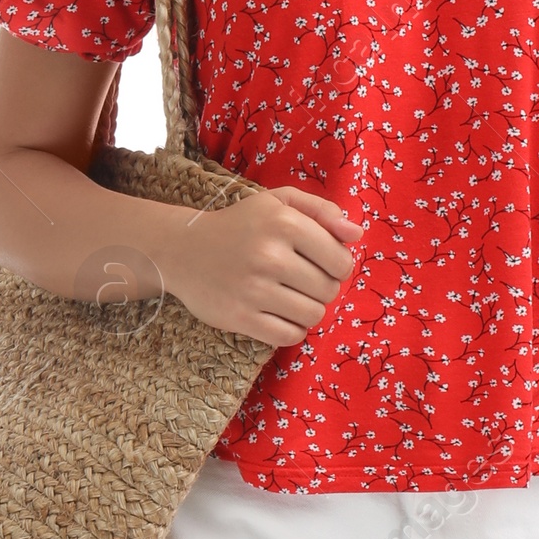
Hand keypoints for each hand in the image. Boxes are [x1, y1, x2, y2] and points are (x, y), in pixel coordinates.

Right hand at [161, 183, 362, 345]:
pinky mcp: (240, 317)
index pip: (341, 261)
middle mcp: (269, 255)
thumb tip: (356, 234)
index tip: (320, 264)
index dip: (337, 266)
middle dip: (322, 288)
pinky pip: (289, 336)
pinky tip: (279, 315)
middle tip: (300, 280)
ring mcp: (253, 289)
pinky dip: (291, 330)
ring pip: (312, 315)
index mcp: (284, 222)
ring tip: (290, 297)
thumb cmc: (239, 225)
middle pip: (329, 290)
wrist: (182, 250)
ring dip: (307, 310)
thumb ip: (321, 211)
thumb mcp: (278, 202)